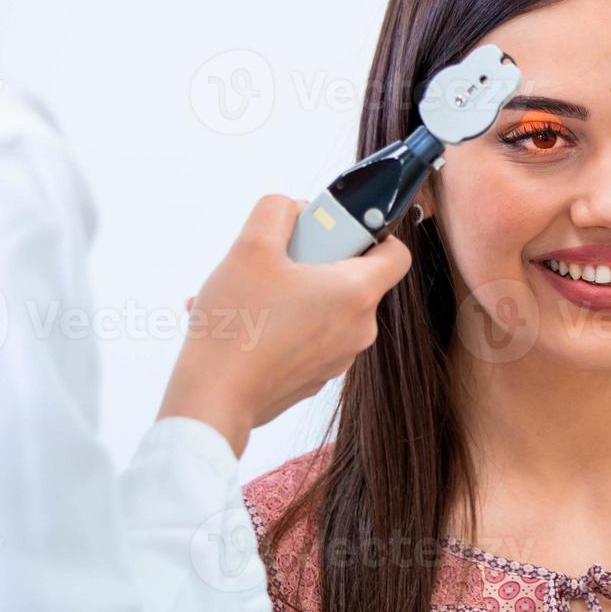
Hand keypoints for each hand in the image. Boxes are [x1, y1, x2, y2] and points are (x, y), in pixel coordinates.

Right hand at [157, 194, 411, 456]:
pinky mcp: (315, 377)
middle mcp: (359, 329)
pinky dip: (284, 323)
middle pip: (353, 277)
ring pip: (325, 307)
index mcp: (356, 293)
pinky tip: (244, 322)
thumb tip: (292, 209)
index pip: (397, 253)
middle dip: (314, 260)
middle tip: (277, 259)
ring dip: (292, 292)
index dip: (372, 233)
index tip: (335, 231)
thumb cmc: (237, 326)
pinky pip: (309, 336)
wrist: (213, 402)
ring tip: (248, 293)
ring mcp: (339, 358)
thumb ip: (276, 211)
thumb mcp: (250, 247)